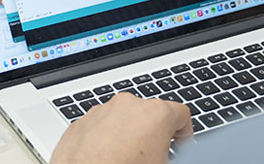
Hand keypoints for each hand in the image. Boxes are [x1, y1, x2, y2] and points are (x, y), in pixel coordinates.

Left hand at [50, 93, 192, 163]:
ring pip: (121, 119)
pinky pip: (99, 127)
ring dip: (126, 135)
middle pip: (148, 115)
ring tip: (124, 159)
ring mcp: (101, 112)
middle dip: (151, 134)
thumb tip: (163, 155)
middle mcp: (127, 106)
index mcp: (156, 114)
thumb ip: (166, 153)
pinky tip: (104, 159)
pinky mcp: (80, 123)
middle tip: (151, 156)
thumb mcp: (161, 163)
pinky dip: (104, 140)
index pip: (181, 114)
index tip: (179, 144)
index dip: (183, 132)